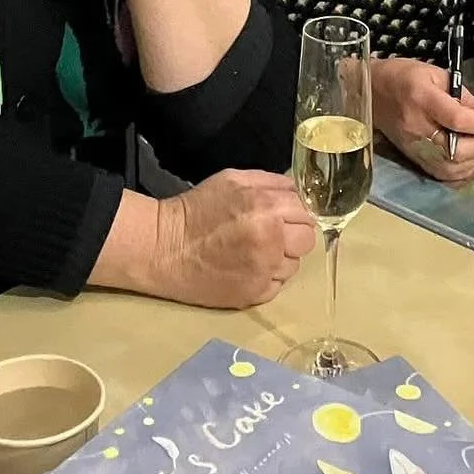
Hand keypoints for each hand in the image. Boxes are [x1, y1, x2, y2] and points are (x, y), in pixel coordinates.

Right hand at [152, 169, 316, 308]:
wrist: (166, 248)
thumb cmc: (199, 209)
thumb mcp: (234, 180)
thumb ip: (272, 183)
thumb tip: (299, 192)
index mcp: (266, 207)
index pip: (306, 211)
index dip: (294, 212)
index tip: (281, 214)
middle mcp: (271, 240)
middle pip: (307, 239)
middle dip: (292, 234)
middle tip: (271, 233)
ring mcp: (265, 271)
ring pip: (295, 264)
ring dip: (281, 257)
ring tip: (254, 251)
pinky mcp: (256, 294)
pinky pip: (278, 284)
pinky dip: (267, 276)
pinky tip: (246, 267)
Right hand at [371, 56, 473, 185]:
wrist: (374, 92)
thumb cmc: (404, 77)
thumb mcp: (436, 73)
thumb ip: (465, 94)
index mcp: (423, 99)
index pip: (458, 119)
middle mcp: (418, 127)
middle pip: (457, 149)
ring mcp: (415, 147)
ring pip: (452, 167)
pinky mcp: (414, 158)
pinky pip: (444, 174)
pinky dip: (461, 169)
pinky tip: (465, 155)